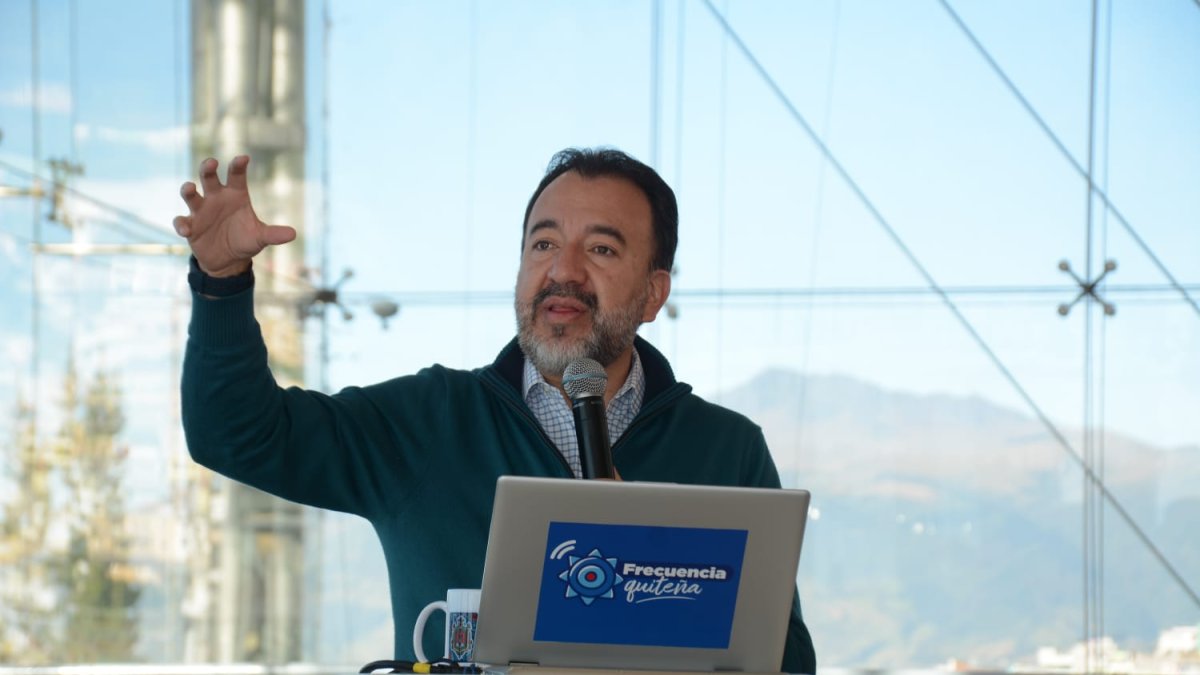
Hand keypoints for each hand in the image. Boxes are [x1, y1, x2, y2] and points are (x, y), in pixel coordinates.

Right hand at [173, 155, 295, 276]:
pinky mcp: (190, 226)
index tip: (243, 158)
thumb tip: (293, 234)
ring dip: (188, 190)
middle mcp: (216, 198)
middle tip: (211, 162)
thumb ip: (273, 234)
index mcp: (235, 195)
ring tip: (190, 187)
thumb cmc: (244, 241)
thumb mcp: (260, 238)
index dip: (238, 166)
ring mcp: (201, 211)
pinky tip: (186, 230)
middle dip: (208, 169)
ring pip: (190, 195)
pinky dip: (181, 224)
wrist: (228, 260)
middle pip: (209, 178)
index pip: (236, 176)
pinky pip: (181, 221)